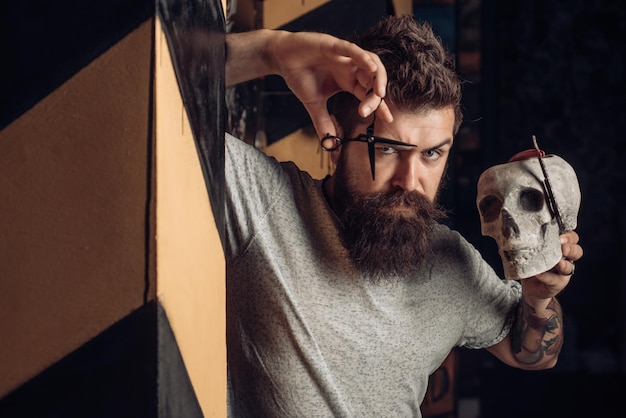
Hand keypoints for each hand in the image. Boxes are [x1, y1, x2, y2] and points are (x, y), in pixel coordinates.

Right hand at [266, 30, 392, 137]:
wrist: (281, 58)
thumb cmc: (299, 76)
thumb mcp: (313, 104)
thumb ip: (323, 123)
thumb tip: (329, 145)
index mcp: (348, 81)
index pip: (369, 94)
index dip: (380, 106)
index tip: (387, 119)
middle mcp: (350, 68)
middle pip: (372, 81)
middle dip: (376, 97)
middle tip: (370, 111)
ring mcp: (344, 56)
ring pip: (370, 63)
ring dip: (378, 77)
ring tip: (380, 92)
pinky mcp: (334, 45)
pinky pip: (353, 50)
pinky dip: (364, 58)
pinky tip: (371, 68)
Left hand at [521, 230, 582, 302]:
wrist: (531, 289)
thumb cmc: (532, 266)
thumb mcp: (532, 251)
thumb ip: (530, 242)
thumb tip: (516, 231)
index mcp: (560, 248)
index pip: (571, 238)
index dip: (569, 236)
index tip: (560, 234)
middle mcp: (565, 259)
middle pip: (576, 251)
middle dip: (571, 248)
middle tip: (562, 246)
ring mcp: (563, 272)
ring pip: (569, 266)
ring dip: (563, 263)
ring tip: (557, 262)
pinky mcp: (557, 283)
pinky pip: (554, 279)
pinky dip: (546, 276)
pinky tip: (539, 273)